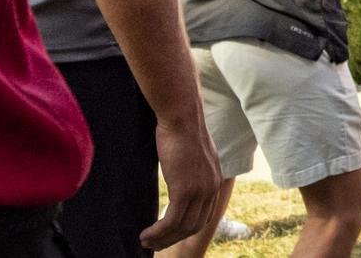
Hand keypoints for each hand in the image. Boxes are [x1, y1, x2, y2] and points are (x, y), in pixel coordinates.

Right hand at [141, 114, 223, 248]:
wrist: (182, 117)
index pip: (206, 215)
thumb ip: (191, 168)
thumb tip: (180, 173)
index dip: (187, 228)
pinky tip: (146, 235)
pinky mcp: (185, 190)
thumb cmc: (181, 129)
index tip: (170, 234)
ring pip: (182, 227)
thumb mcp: (192, 153)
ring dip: (163, 239)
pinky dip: (158, 232)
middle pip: (195, 225)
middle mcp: (212, 187)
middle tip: (155, 244)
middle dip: (173, 238)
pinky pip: (171, 221)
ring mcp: (200, 189)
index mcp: (214, 180)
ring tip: (146, 242)